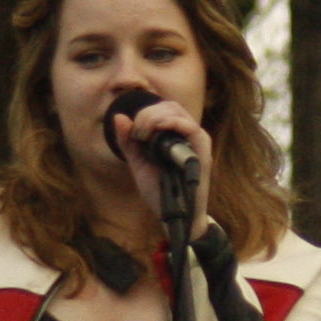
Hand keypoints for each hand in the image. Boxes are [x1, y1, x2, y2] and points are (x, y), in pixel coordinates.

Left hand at [111, 95, 207, 218]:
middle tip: (137, 134)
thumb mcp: (138, 162)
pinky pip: (191, 127)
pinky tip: (157, 131)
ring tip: (144, 135)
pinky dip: (171, 123)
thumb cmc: (159, 190)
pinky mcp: (202, 151)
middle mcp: (188, 134)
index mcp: (175, 134)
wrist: (173, 214)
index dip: (145, 112)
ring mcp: (197, 141)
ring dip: (156, 118)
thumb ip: (128, 141)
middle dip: (148, 114)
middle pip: (170, 106)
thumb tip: (118, 117)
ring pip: (178, 112)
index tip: (133, 131)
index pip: (163, 108)